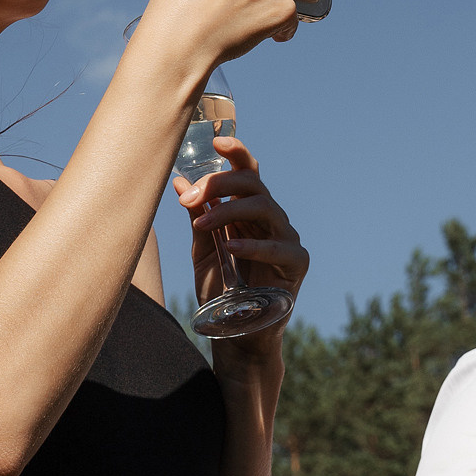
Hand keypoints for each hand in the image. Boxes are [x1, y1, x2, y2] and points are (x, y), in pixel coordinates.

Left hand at [174, 134, 308, 362]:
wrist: (238, 334)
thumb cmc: (223, 289)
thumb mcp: (203, 249)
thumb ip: (196, 216)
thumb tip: (179, 181)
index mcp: (249, 211)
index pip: (247, 172)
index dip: (236, 153)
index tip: (216, 141)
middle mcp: (271, 219)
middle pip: (253, 184)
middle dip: (219, 184)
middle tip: (188, 199)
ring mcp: (287, 239)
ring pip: (265, 207)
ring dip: (229, 212)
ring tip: (201, 226)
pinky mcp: (297, 264)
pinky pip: (280, 247)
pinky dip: (254, 245)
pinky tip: (231, 247)